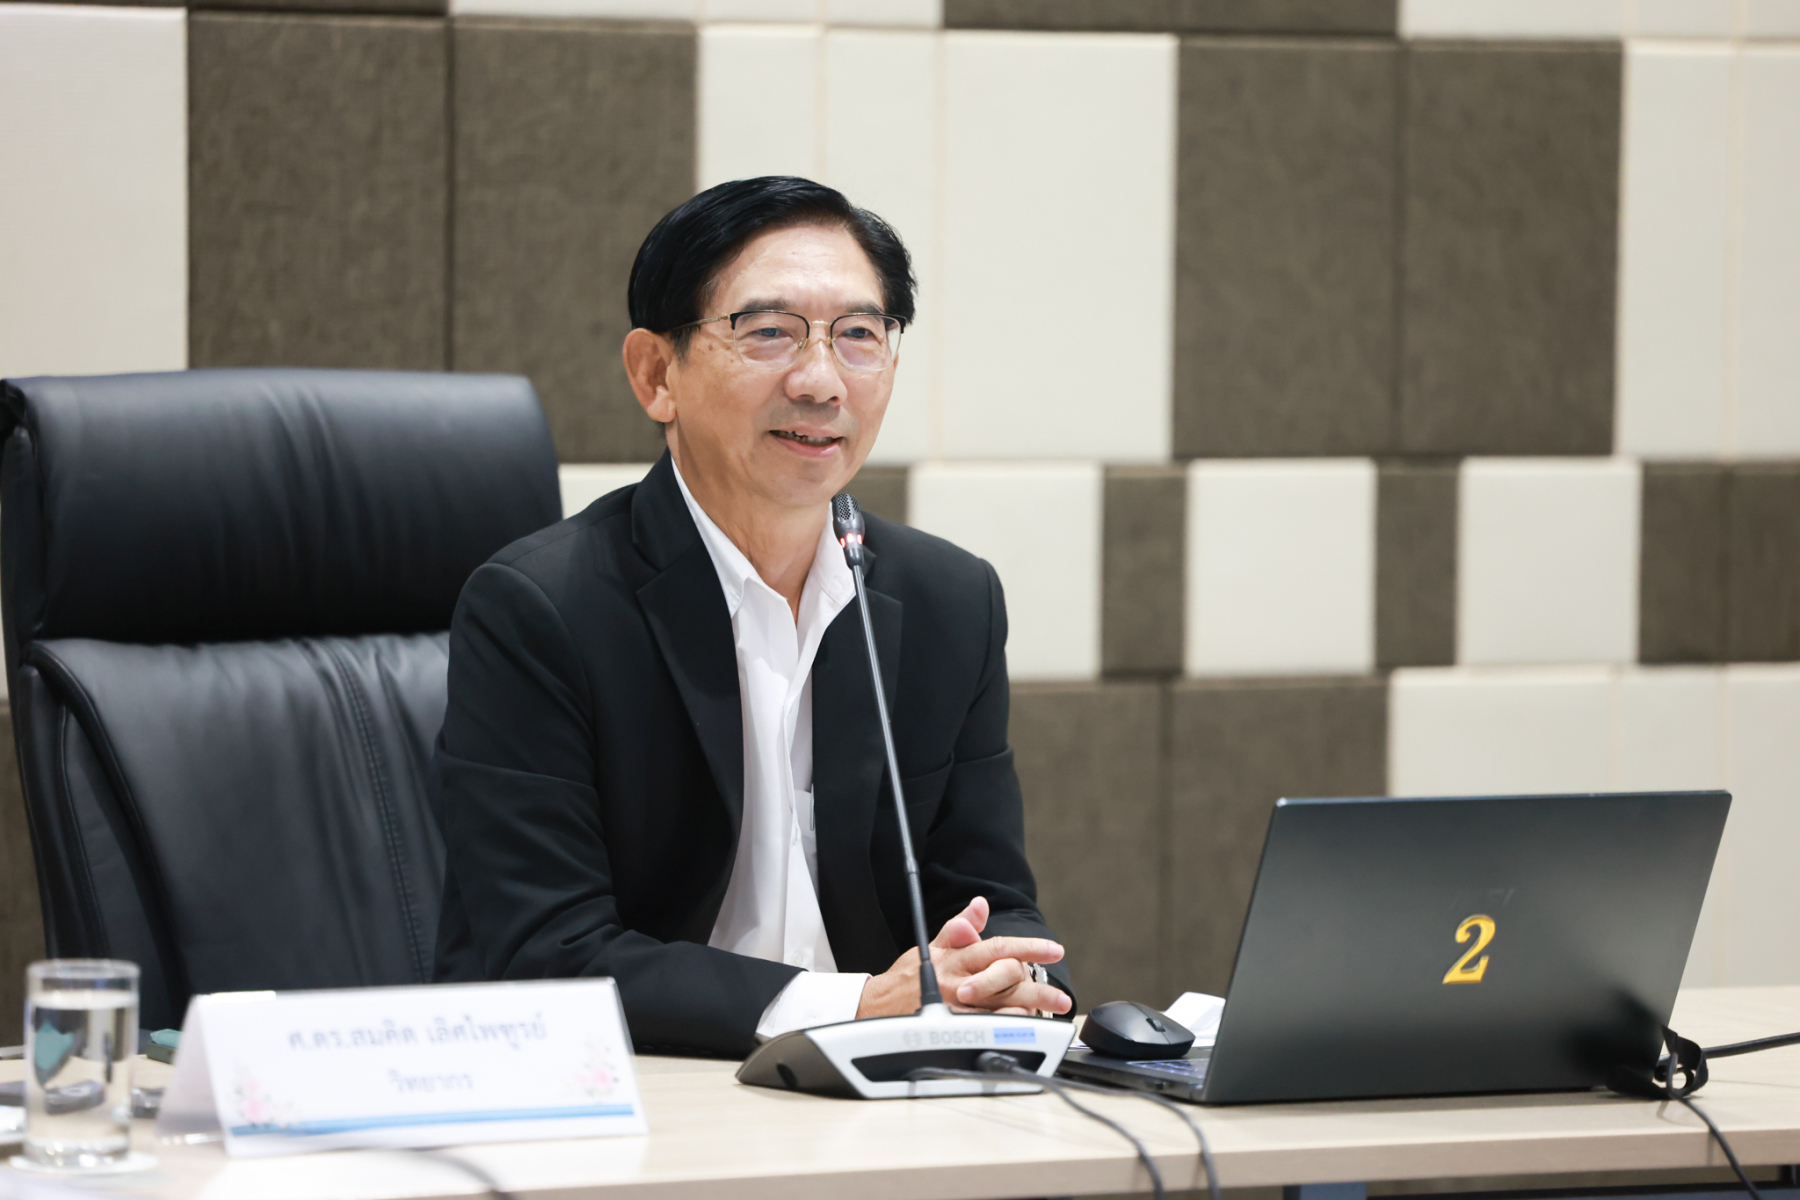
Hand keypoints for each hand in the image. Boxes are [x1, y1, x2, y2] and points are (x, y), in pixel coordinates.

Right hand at [856, 896, 1070, 1018]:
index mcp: (956, 957)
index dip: (1028, 947)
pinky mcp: (952, 1028)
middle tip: (1060, 998)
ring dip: (1028, 1009)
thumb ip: (960, 926)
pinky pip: (985, 1028)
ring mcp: (955, 1006)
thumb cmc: (908, 977)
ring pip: (999, 1005)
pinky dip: (1006, 1026)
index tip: (1054, 950)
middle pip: (1005, 978)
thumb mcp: (932, 945)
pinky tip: (1022, 1026)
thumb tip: (980, 905)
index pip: (998, 947)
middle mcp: (958, 980)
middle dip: (1037, 987)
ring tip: (1049, 1013)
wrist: (878, 1007)